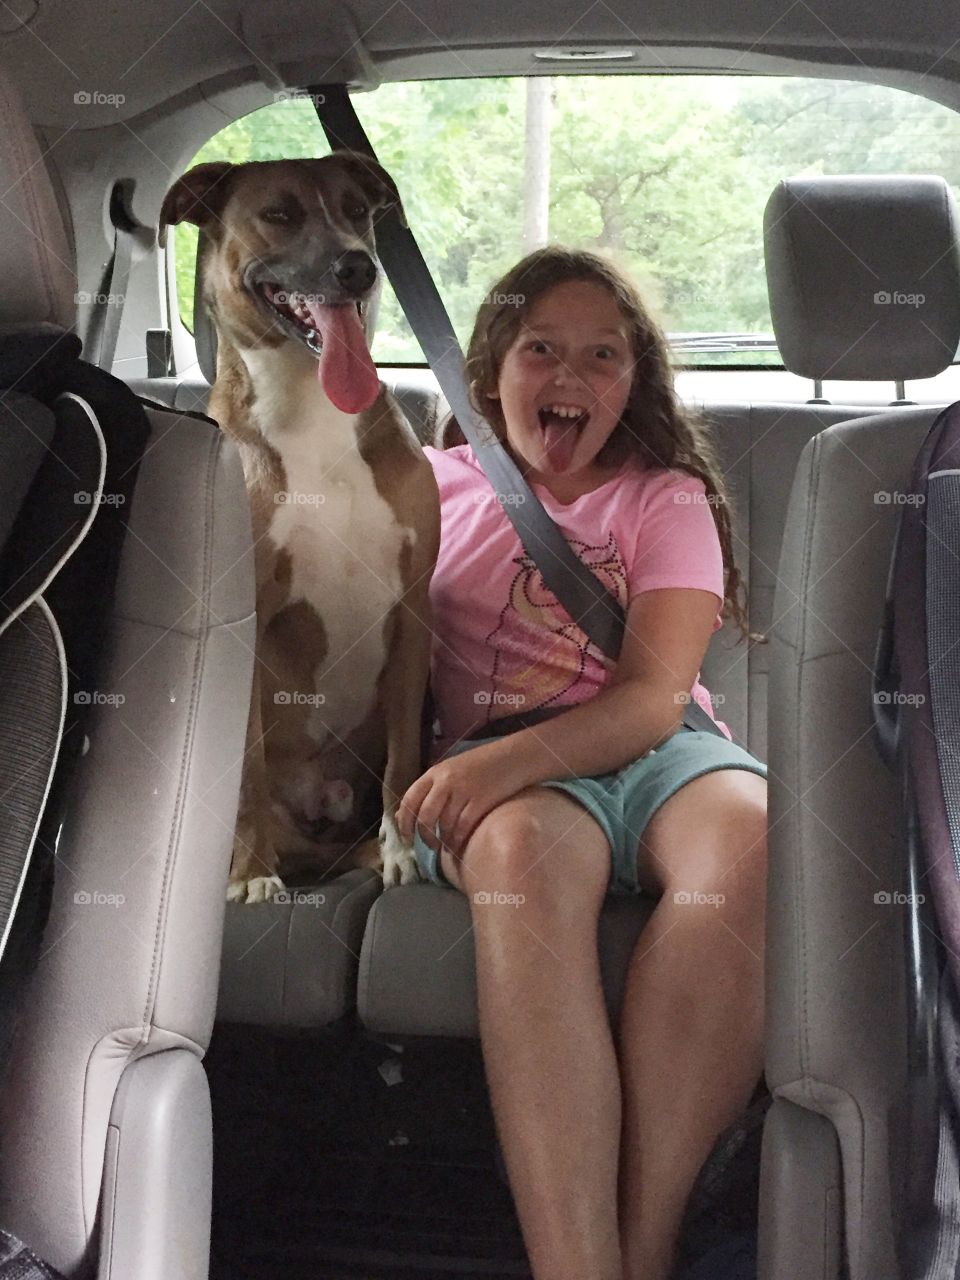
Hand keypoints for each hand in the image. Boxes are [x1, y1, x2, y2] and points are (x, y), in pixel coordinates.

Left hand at [397, 741, 523, 862]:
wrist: (513, 757)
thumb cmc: (481, 765)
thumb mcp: (451, 770)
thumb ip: (430, 789)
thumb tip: (402, 814)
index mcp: (435, 772)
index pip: (409, 800)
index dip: (404, 822)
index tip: (406, 838)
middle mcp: (445, 781)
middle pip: (425, 816)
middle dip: (424, 837)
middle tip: (429, 846)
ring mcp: (463, 791)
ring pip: (444, 825)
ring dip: (443, 841)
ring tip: (446, 847)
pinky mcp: (480, 801)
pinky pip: (462, 827)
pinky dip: (457, 840)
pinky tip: (457, 845)